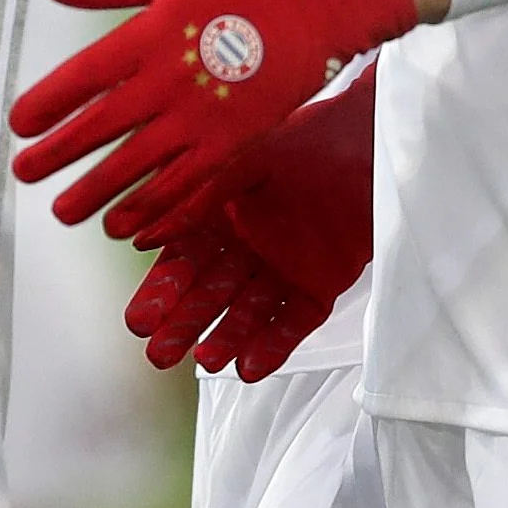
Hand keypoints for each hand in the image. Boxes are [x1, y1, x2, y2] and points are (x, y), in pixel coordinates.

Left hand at [9, 0, 418, 240]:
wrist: (322, 0)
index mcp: (150, 36)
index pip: (84, 77)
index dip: (47, 103)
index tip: (18, 124)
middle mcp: (171, 82)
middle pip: (102, 129)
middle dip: (59, 155)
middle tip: (23, 175)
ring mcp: (204, 117)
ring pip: (140, 166)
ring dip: (99, 192)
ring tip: (66, 212)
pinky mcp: (235, 141)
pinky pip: (187, 183)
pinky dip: (154, 207)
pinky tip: (126, 224)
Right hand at [124, 71, 373, 381]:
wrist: (368, 142)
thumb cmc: (302, 139)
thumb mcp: (238, 165)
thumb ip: (194, 202)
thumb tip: (141, 237)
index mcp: (219, 216)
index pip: (180, 263)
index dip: (160, 293)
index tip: (139, 320)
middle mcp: (246, 247)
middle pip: (207, 295)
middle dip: (183, 325)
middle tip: (159, 355)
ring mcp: (283, 269)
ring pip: (246, 314)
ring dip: (224, 339)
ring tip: (206, 362)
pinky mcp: (320, 286)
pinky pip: (292, 322)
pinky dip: (273, 346)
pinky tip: (249, 367)